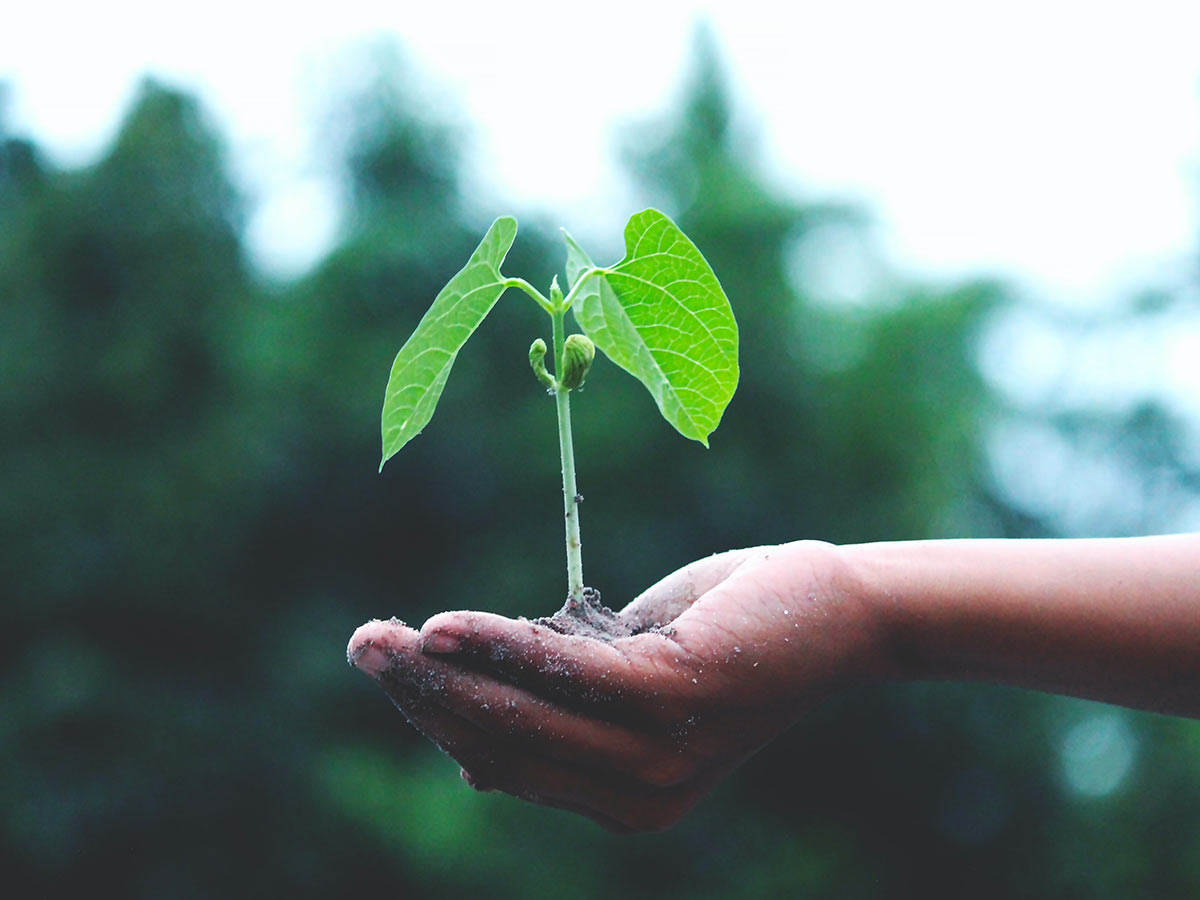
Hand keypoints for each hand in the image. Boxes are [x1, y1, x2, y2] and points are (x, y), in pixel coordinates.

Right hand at [347, 540, 884, 831]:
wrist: (835, 611)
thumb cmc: (726, 634)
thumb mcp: (630, 677)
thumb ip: (561, 710)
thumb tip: (470, 756)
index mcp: (623, 799)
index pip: (505, 763)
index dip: (438, 718)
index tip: (392, 668)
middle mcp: (638, 797)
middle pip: (501, 744)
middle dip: (422, 697)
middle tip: (362, 645)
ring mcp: (658, 755)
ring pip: (521, 715)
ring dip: (442, 673)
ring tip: (381, 637)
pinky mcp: (675, 699)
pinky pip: (565, 673)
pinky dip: (500, 646)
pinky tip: (445, 626)